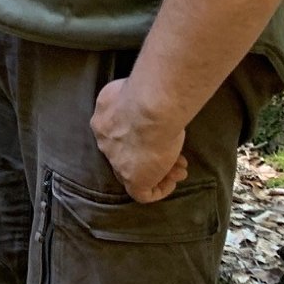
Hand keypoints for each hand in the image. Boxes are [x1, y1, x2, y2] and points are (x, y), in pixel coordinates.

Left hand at [90, 77, 189, 202]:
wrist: (149, 109)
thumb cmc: (146, 94)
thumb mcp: (132, 90)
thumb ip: (133, 97)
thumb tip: (144, 96)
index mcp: (103, 120)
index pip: (120, 134)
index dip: (142, 137)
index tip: (161, 134)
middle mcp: (106, 142)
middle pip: (129, 154)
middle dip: (152, 155)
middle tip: (175, 154)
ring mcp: (118, 163)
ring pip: (138, 172)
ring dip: (161, 170)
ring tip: (180, 167)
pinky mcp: (133, 180)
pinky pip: (143, 194)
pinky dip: (159, 189)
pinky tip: (172, 180)